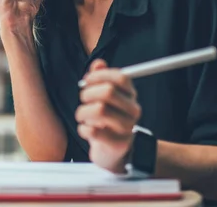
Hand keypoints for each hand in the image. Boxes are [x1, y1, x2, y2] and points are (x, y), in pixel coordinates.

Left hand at [76, 59, 141, 173]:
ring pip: (98, 110)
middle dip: (88, 93)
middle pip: (108, 91)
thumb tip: (98, 63)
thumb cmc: (107, 121)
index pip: (121, 78)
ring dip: (83, 112)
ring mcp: (126, 128)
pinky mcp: (117, 144)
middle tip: (83, 100)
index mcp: (131, 96)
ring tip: (83, 116)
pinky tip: (86, 130)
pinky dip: (83, 129)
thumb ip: (101, 79)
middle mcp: (133, 111)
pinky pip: (92, 131)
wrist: (114, 153)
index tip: (87, 80)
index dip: (100, 75)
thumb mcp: (105, 99)